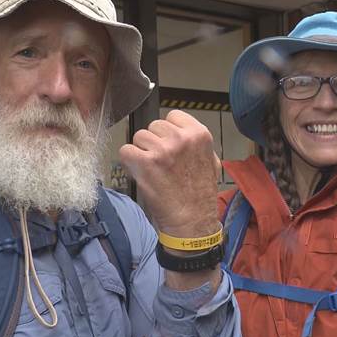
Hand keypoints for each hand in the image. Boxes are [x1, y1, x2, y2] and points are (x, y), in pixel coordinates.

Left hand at [119, 110, 221, 236]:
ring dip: (141, 151)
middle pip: (153, 125)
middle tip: (161, 162)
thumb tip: (182, 132)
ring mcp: (162, 150)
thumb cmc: (201, 195)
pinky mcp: (145, 163)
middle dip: (154, 141)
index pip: (173, 115)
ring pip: (139, 137)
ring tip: (153, 169)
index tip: (168, 144)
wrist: (192, 221)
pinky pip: (126, 151)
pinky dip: (129, 162)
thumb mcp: (210, 161)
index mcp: (199, 134)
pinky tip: (140, 172)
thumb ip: (196, 143)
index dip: (168, 131)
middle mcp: (181, 138)